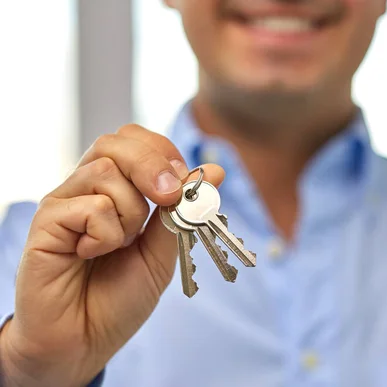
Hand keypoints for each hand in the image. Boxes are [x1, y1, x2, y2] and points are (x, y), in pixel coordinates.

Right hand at [0, 125, 224, 386]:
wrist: (86, 339)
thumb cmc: (120, 296)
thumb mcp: (163, 252)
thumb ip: (182, 212)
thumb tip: (214, 171)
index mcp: (117, 189)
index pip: (137, 141)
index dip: (164, 154)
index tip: (183, 186)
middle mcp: (88, 188)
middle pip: (117, 141)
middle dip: (152, 165)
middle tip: (167, 198)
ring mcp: (65, 201)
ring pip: (106, 171)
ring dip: (129, 213)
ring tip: (117, 245)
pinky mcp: (46, 221)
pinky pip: (90, 206)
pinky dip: (105, 235)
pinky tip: (90, 255)